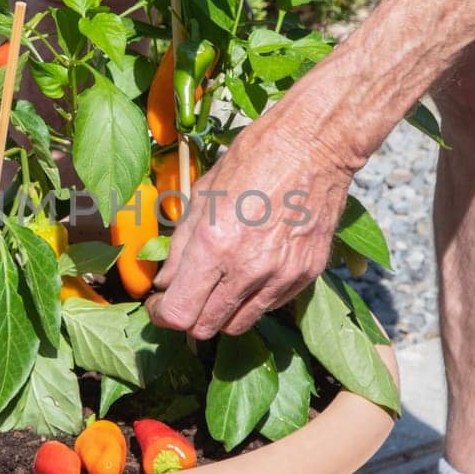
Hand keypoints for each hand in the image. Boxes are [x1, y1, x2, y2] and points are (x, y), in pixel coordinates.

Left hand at [147, 105, 353, 337]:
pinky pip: (269, 306)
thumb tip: (165, 284)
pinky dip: (252, 299)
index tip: (160, 304)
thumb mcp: (201, 196)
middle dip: (188, 317)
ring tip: (216, 286)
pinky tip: (249, 272)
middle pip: (206, 328)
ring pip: (238, 325)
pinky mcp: (306, 275)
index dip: (163, 314)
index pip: (179, 314)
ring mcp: (281, 276)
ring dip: (220, 313)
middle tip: (183, 297)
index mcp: (214, 245)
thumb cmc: (252, 160)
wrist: (314, 145)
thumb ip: (178, 248)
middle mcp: (248, 269)